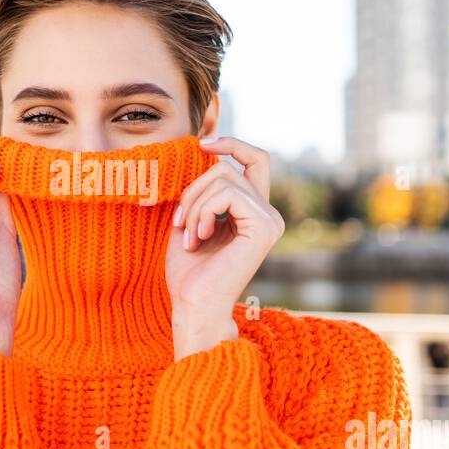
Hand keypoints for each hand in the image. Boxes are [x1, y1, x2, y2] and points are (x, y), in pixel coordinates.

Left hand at [165, 135, 283, 360]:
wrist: (193, 305)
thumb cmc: (188, 271)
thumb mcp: (190, 218)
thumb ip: (200, 187)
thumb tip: (202, 147)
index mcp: (255, 212)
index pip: (254, 160)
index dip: (231, 144)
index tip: (201, 144)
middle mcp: (269, 214)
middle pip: (229, 167)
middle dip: (193, 188)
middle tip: (178, 220)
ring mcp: (270, 220)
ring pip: (223, 178)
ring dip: (193, 205)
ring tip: (187, 235)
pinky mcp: (264, 227)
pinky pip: (227, 193)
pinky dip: (202, 212)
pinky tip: (198, 238)